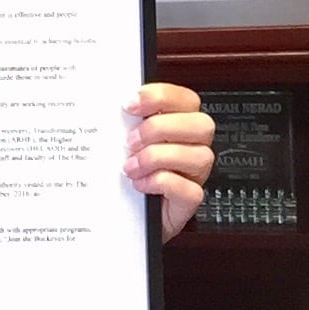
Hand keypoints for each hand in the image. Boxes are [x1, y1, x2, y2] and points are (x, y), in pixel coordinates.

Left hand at [124, 83, 214, 241]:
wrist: (124, 212)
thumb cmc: (125, 172)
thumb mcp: (123, 141)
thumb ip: (124, 121)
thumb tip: (106, 103)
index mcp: (178, 125)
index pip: (186, 100)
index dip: (161, 97)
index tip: (129, 104)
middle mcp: (192, 147)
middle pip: (201, 124)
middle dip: (160, 128)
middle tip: (130, 140)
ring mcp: (194, 174)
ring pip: (200, 156)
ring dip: (157, 157)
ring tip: (130, 165)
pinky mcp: (189, 200)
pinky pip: (189, 189)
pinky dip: (160, 183)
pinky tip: (140, 183)